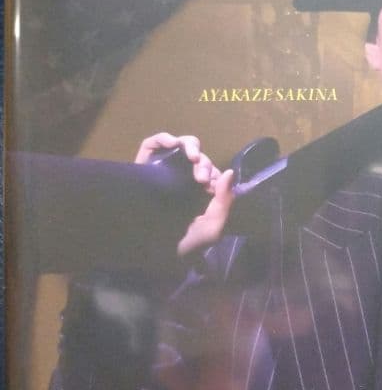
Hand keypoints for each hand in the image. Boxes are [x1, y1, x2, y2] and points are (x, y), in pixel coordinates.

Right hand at [134, 133, 233, 255]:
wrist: (153, 251)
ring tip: (193, 159)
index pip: (210, 171)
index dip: (213, 173)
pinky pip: (153, 144)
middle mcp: (180, 179)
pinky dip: (163, 139)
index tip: (211, 187)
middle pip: (198, 158)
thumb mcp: (212, 226)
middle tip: (202, 180)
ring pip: (179, 146)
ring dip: (190, 147)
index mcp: (198, 191)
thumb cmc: (185, 244)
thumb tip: (229, 171)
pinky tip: (172, 144)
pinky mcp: (143, 166)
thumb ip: (224, 200)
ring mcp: (162, 171)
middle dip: (204, 164)